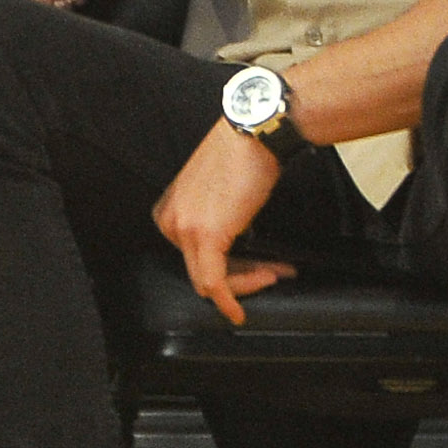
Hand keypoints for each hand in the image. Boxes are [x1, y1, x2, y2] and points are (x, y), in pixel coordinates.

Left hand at [154, 121, 296, 325]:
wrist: (254, 135)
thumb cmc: (242, 155)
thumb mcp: (219, 191)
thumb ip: (217, 217)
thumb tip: (234, 239)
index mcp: (170, 210)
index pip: (194, 255)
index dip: (229, 266)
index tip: (258, 266)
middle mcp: (170, 221)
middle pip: (200, 269)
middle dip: (240, 277)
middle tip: (273, 273)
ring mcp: (184, 229)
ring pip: (208, 280)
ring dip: (245, 284)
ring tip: (277, 273)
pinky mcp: (205, 235)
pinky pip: (212, 282)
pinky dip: (228, 300)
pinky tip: (238, 312)